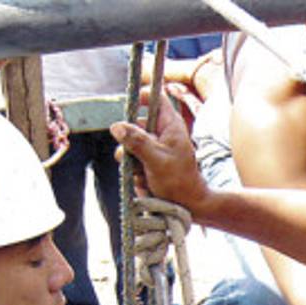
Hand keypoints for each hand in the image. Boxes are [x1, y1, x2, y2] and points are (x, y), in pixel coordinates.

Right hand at [110, 87, 205, 205]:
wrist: (188, 206)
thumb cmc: (178, 181)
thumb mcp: (155, 159)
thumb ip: (136, 142)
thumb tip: (116, 126)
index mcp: (170, 126)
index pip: (156, 99)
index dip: (142, 97)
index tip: (129, 105)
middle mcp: (163, 134)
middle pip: (136, 125)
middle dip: (129, 142)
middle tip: (131, 155)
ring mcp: (157, 149)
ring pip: (132, 146)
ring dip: (131, 161)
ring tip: (142, 173)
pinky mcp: (151, 163)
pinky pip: (134, 162)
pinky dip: (136, 173)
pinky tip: (146, 182)